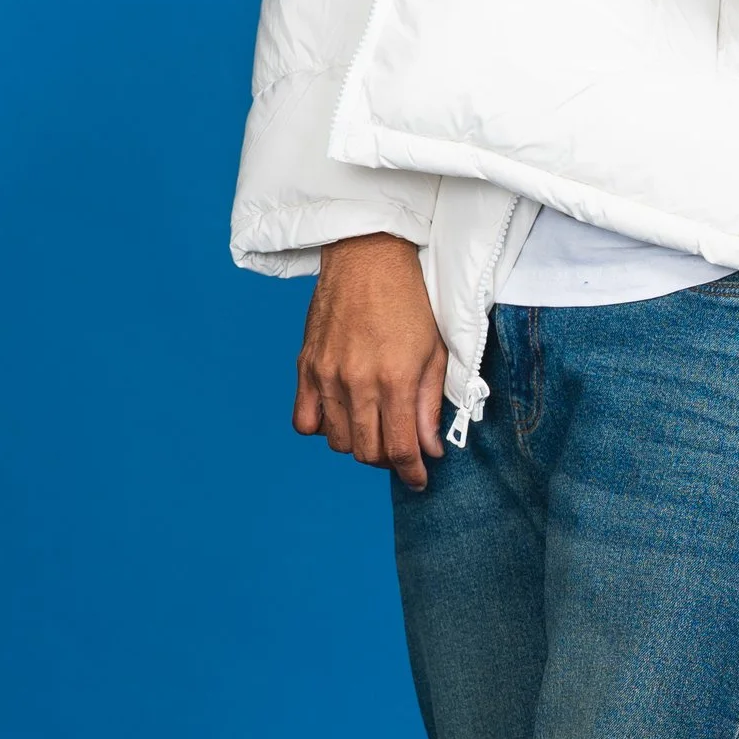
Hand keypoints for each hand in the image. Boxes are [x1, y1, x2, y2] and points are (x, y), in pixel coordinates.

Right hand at [293, 234, 445, 492]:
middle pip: (367, 452)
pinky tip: (341, 417)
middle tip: (399, 450)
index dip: (412, 473)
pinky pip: (305, 421)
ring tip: (373, 430)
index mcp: (396, 379)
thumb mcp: (434, 352)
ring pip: (337, 441)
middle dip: (388, 461)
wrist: (368, 257)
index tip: (418, 481)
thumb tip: (430, 449)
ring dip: (357, 446)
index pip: (400, 449)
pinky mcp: (307, 366)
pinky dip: (323, 429)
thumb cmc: (408, 301)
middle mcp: (359, 382)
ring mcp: (328, 375)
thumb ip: (429, 405)